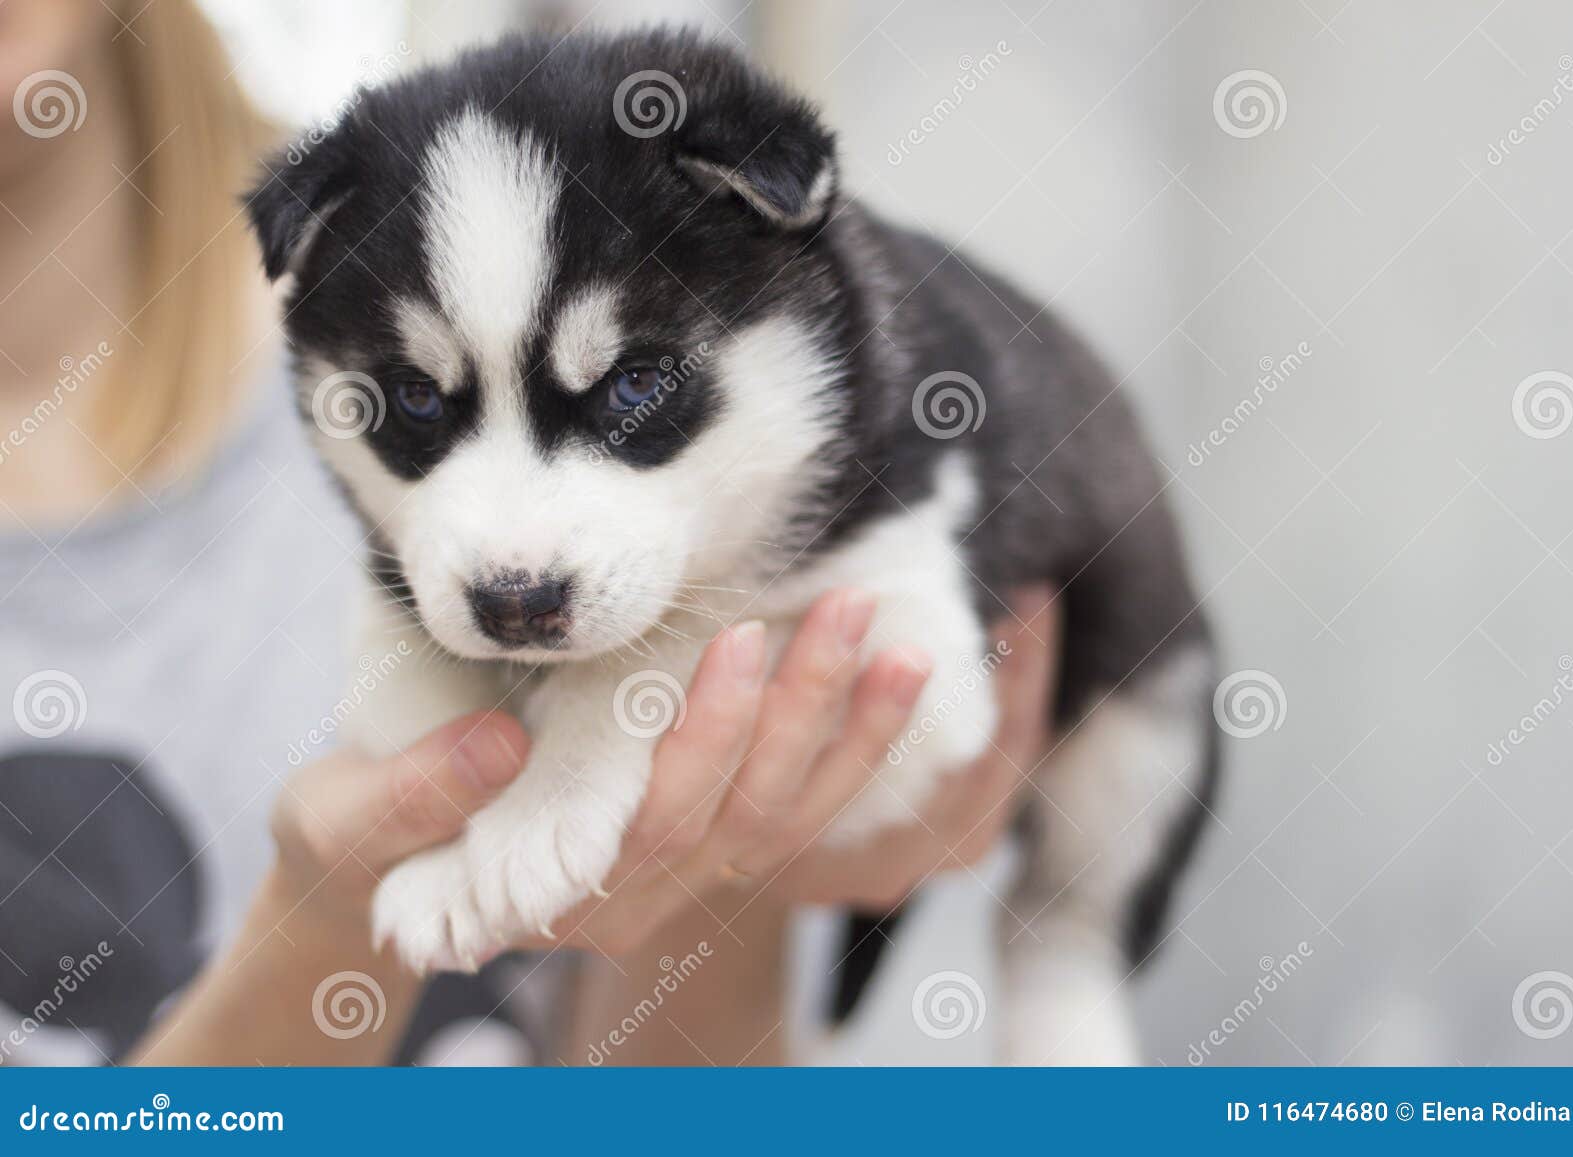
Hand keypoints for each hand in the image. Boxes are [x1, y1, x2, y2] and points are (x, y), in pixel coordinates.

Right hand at [267, 586, 1056, 962]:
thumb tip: (496, 747)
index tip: (738, 638)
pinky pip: (793, 812)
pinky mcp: (697, 844)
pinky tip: (888, 677)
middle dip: (802, 711)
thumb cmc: (350, 837)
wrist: (370, 873)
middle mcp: (633, 905)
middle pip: (744, 821)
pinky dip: (847, 750)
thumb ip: (411, 794)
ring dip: (849, 732)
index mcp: (556, 897)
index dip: (706, 739)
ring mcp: (675, 882)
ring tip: (898, 640)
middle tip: (846, 606)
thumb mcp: (344, 819)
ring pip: (787, 823)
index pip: (656, 828)